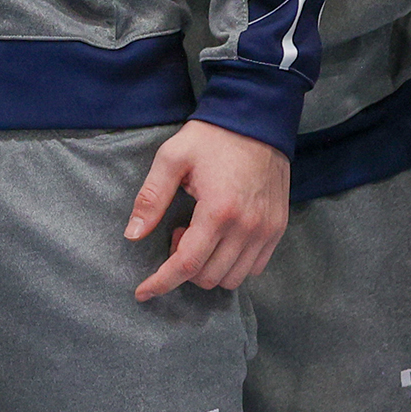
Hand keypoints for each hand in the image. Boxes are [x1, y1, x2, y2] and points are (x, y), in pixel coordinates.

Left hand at [125, 119, 288, 300]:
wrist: (256, 119)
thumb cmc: (211, 137)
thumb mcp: (172, 158)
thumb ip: (151, 198)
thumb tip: (132, 235)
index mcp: (218, 210)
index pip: (187, 264)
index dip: (162, 282)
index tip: (142, 292)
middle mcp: (247, 227)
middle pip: (209, 277)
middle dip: (184, 267)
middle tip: (177, 233)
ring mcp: (266, 230)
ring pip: (232, 278)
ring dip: (208, 267)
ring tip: (198, 233)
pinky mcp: (278, 229)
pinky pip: (254, 268)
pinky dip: (232, 264)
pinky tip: (220, 238)